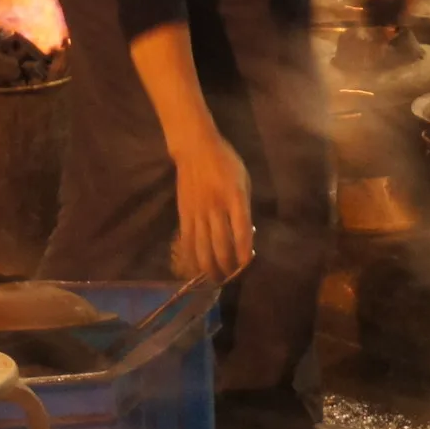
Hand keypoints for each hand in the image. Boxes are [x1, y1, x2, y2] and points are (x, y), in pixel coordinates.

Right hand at [170, 133, 252, 280]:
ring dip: (209, 267)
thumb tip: (245, 235)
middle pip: (221, 245)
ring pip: (202, 247)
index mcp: (235, 197)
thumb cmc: (226, 163)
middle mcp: (216, 207)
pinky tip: (194, 268)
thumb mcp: (244, 181)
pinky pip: (186, 240)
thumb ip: (245, 208)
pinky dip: (191, 257)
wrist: (195, 148)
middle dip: (227, 266)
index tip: (246, 265)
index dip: (244, 252)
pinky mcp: (183, 213)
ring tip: (215, 279)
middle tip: (231, 277)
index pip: (241, 231)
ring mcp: (198, 212)